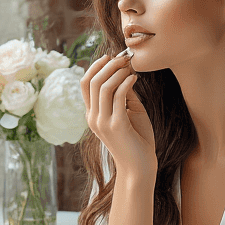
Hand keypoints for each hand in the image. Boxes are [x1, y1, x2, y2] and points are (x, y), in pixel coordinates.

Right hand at [81, 52, 156, 182]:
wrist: (140, 167)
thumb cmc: (137, 140)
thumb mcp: (129, 112)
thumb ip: (124, 94)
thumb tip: (124, 73)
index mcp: (92, 115)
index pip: (85, 83)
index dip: (95, 66)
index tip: (110, 57)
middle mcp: (93, 118)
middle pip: (92, 81)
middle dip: (107, 65)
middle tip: (123, 58)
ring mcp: (103, 122)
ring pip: (103, 87)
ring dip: (117, 72)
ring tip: (129, 67)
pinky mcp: (116, 126)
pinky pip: (118, 97)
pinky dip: (126, 83)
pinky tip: (134, 78)